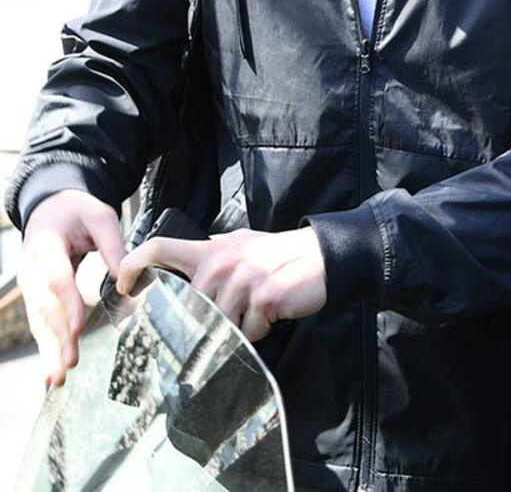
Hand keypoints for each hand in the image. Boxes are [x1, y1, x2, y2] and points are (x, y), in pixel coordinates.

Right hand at [17, 190, 125, 388]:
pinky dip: (45, 347)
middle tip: (70, 362)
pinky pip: (39, 324)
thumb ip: (113, 246)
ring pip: (39, 320)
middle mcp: (31, 268)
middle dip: (57, 336)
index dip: (67, 303)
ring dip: (49, 349)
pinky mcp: (34, 296)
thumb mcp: (99, 217)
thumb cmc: (77, 212)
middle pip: (44, 306)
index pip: (57, 278)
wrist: (51, 209)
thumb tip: (127, 280)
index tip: (79, 327)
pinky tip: (50, 373)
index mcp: (46, 245)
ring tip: (58, 377)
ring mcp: (29, 285)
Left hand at [115, 226, 326, 340]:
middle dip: (204, 322)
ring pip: (219, 324)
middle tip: (225, 320)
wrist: (320, 257)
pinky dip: (258, 331)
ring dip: (237, 327)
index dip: (133, 265)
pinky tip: (270, 314)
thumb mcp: (240, 245)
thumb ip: (211, 257)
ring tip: (255, 311)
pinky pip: (248, 331)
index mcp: (211, 249)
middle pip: (190, 306)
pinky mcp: (263, 298)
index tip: (123, 284)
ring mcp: (243, 281)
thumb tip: (182, 273)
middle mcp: (222, 262)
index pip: (160, 248)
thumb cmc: (278, 254)